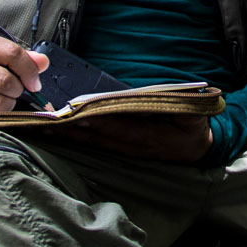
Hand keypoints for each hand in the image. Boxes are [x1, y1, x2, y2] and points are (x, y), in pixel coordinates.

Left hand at [58, 114, 212, 162]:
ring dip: (70, 136)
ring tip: (46, 128)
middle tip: (48, 121)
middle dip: (72, 129)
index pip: (118, 126)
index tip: (75, 113)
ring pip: (93, 144)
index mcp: (151, 136)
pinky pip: (97, 146)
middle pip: (98, 137)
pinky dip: (78, 140)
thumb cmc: (195, 124)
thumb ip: (176, 103)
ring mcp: (127, 151)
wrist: (200, 148)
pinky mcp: (123, 152)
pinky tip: (63, 134)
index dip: (96, 120)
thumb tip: (151, 94)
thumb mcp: (193, 112)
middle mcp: (134, 146)